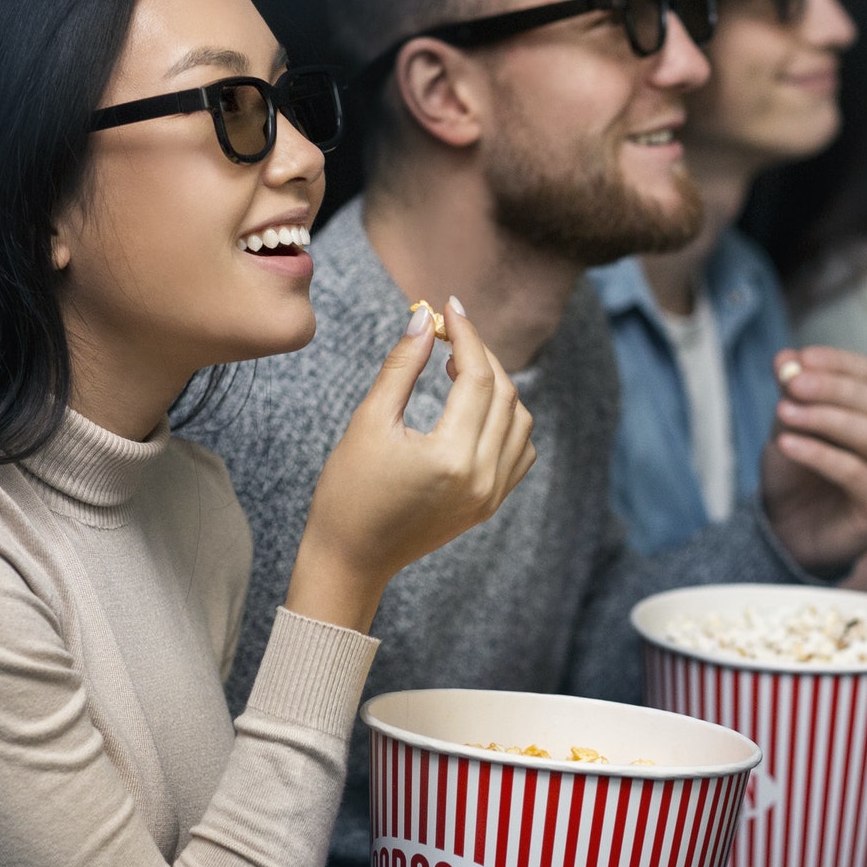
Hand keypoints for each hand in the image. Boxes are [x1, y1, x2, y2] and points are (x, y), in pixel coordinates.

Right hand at [286, 298, 535, 630]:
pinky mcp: (490, 504)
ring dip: (496, 385)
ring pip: (519, 420)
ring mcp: (491, 495)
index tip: (448, 307)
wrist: (350, 559)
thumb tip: (423, 319)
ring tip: (457, 367)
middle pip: (504, 394)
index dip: (465, 334)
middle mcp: (483, 477)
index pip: (476, 377)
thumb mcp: (368, 422)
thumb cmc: (347, 493)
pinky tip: (473, 407)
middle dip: (479, 354)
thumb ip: (402, 367)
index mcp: (452, 456)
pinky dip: (506, 420)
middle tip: (448, 332)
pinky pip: (519, 451)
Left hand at [759, 346, 866, 574]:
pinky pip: (855, 473)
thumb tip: (785, 357)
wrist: (790, 531)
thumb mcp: (788, 425)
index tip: (801, 358)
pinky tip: (787, 444)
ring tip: (783, 412)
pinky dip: (818, 454)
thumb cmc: (796, 473)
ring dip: (823, 418)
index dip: (838, 363)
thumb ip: (791, 393)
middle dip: (830, 388)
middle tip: (791, 383)